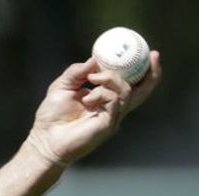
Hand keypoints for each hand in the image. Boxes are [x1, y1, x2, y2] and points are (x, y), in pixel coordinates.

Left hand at [26, 51, 161, 166]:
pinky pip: (115, 101)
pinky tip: (86, 98)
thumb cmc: (52, 117)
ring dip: (110, 79)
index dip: (140, 69)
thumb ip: (76, 72)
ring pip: (126, 91)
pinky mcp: (108, 124)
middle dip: (151, 72)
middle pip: (141, 90)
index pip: (129, 83)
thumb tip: (94, 60)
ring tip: (92, 79)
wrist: (44, 139)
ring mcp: (112, 116)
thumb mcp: (62, 86)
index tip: (147, 53)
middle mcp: (113, 108)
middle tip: (154, 55)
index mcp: (105, 99)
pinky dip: (102, 94)